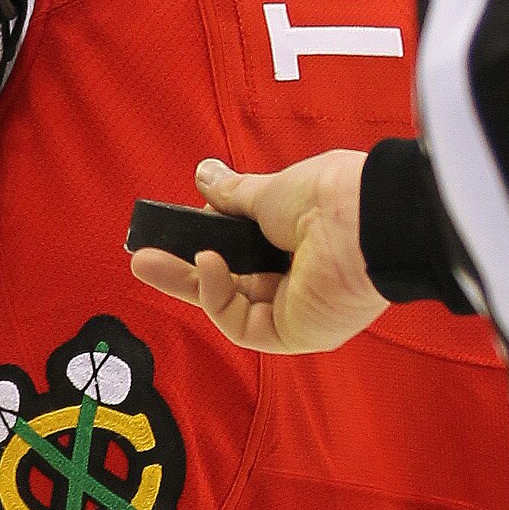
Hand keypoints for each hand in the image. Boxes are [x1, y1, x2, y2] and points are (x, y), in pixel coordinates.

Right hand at [128, 154, 388, 357]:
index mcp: (301, 241)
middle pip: (231, 281)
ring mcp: (298, 308)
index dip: (209, 238)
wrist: (367, 218)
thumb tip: (204, 175)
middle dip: (183, 268)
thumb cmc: (332, 196)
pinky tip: (208, 264)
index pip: (244, 250)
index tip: (178, 224)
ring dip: (191, 282)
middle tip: (141, 256)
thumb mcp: (271, 191)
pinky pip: (243, 324)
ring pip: (230, 304)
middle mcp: (301, 278)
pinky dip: (217, 296)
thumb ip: (233, 195)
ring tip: (151, 260)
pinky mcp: (296, 333)